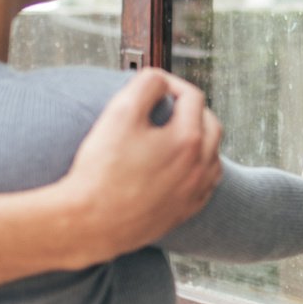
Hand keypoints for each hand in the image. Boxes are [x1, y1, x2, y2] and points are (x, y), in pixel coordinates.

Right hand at [50, 69, 222, 266]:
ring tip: (178, 134)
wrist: (90, 224)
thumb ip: (146, 85)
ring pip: (213, 158)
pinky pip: (204, 186)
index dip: (173, 84)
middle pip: (210, 125)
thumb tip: (160, 80)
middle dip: (192, 109)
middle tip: (169, 106)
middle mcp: (199, 167)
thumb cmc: (102, 171)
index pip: (193, 97)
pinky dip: (198, 170)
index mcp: (188, 139)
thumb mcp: (120, 113)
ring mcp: (194, 193)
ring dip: (201, 140)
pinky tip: (180, 169)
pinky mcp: (183, 213)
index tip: (155, 86)